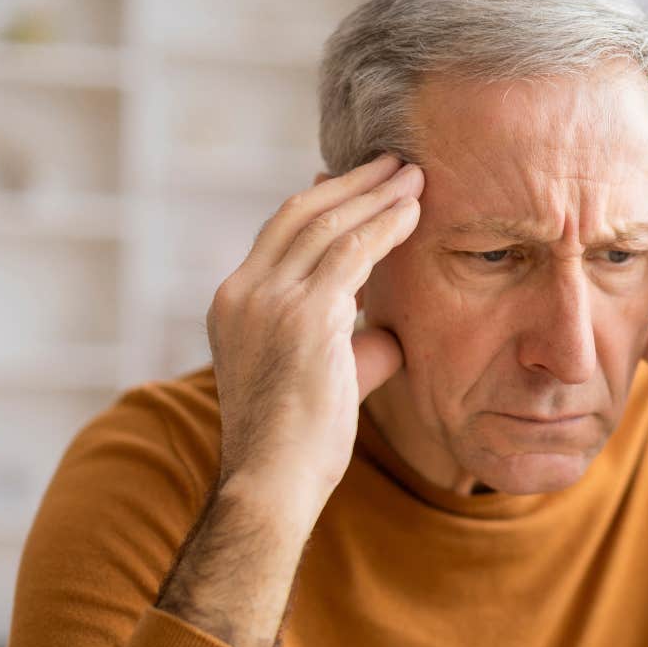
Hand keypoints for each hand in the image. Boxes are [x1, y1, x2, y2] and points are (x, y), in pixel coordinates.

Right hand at [205, 153, 422, 523]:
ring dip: (376, 195)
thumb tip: (386, 331)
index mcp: (232, 303)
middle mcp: (242, 292)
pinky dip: (386, 224)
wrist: (274, 484)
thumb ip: (347, 343)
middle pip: (300, 213)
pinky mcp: (304, 315)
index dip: (322, 202)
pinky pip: (353, 251)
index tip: (359, 184)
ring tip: (414, 176)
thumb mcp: (319, 378)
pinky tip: (415, 211)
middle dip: (352, 184)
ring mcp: (268, 300)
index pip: (279, 233)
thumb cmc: (298, 446)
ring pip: (329, 224)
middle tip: (393, 163)